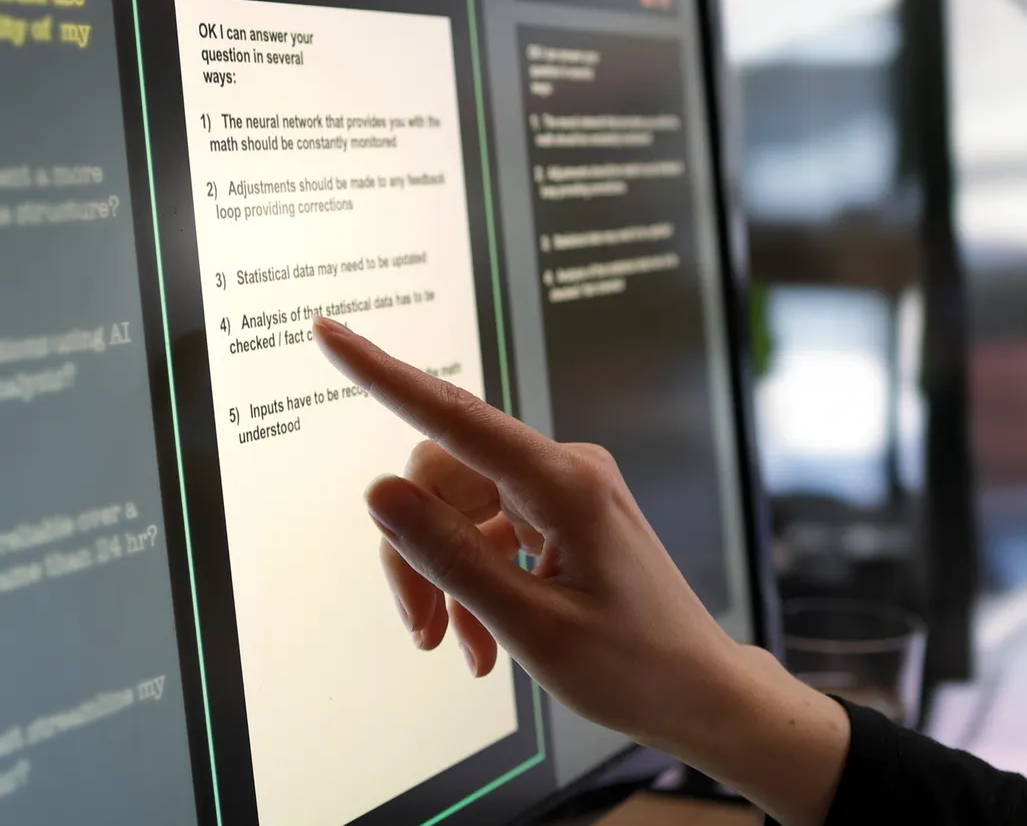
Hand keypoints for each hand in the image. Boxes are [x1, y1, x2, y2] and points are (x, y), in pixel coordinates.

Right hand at [313, 317, 849, 825]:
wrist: (698, 693)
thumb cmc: (633, 666)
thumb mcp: (530, 624)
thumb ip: (449, 557)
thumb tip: (379, 492)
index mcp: (564, 483)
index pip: (453, 416)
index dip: (382, 374)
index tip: (329, 333)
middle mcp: (562, 469)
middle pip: (441, 478)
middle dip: (416, 552)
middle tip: (421, 631)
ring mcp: (561, 490)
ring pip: (455, 510)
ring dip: (444, 579)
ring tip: (459, 649)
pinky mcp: (559, 515)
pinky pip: (485, 531)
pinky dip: (471, 583)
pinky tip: (482, 643)